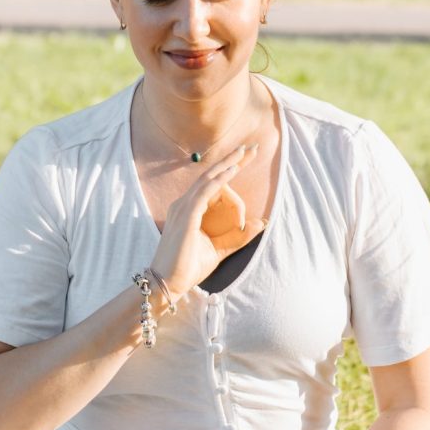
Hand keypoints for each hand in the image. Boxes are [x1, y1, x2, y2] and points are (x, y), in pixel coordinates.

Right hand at [150, 145, 266, 298]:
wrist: (168, 283)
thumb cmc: (188, 267)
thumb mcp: (218, 250)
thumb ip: (238, 237)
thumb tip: (261, 223)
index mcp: (189, 209)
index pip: (211, 183)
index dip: (229, 168)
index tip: (246, 157)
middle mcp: (183, 204)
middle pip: (210, 175)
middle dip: (232, 160)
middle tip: (251, 147)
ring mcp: (183, 208)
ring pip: (208, 180)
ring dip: (227, 164)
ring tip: (244, 153)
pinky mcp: (186, 216)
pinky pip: (205, 192)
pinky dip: (219, 180)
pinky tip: (232, 171)